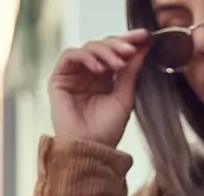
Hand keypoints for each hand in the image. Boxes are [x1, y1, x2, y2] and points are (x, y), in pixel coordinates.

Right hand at [49, 31, 150, 147]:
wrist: (90, 150)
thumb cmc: (106, 132)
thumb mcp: (124, 98)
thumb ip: (131, 72)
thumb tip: (143, 47)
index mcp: (106, 79)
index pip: (115, 52)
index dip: (128, 42)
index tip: (144, 37)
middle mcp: (89, 74)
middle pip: (102, 46)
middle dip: (118, 44)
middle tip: (131, 49)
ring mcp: (74, 75)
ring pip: (88, 48)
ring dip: (105, 52)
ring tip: (118, 64)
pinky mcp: (59, 78)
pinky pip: (71, 56)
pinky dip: (86, 58)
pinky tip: (99, 70)